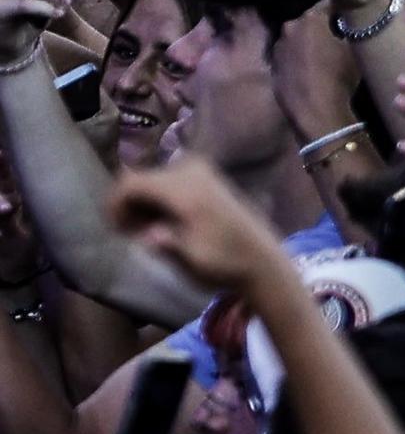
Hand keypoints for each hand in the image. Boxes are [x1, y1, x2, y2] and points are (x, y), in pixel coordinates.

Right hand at [106, 159, 289, 298]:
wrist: (261, 259)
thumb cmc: (224, 262)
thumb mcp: (189, 257)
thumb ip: (162, 241)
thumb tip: (144, 233)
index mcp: (186, 190)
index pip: (131, 183)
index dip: (115, 205)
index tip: (116, 232)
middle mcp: (193, 171)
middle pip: (140, 179)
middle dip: (129, 206)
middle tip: (132, 236)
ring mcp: (202, 170)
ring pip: (153, 180)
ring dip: (144, 204)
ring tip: (149, 233)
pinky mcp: (208, 177)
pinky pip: (169, 181)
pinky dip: (159, 200)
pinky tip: (164, 224)